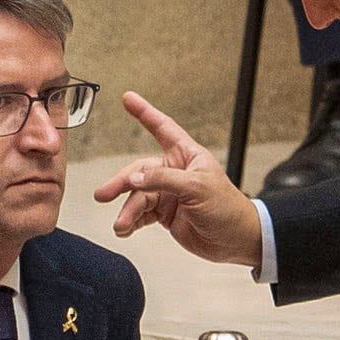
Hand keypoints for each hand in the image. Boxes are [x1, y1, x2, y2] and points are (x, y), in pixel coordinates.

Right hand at [91, 94, 266, 268]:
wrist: (235, 240)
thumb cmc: (227, 208)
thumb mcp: (196, 188)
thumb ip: (163, 180)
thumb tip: (135, 178)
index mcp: (186, 155)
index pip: (162, 128)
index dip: (145, 112)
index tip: (128, 98)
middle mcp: (175, 171)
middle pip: (139, 170)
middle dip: (121, 183)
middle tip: (104, 194)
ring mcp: (169, 193)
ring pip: (138, 196)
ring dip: (127, 211)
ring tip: (121, 225)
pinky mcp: (165, 213)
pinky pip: (141, 214)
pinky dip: (131, 222)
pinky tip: (126, 229)